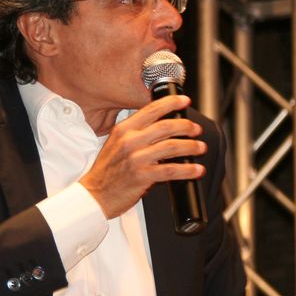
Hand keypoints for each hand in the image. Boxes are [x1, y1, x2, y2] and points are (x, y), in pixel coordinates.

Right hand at [79, 95, 205, 218]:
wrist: (95, 195)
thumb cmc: (107, 171)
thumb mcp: (116, 144)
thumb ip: (135, 133)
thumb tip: (162, 126)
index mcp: (123, 130)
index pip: (151, 110)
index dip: (171, 103)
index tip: (184, 100)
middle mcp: (129, 141)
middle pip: (166, 126)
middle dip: (186, 126)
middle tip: (196, 129)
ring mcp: (136, 158)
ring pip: (171, 147)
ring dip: (191, 146)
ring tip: (200, 147)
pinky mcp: (142, 176)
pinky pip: (171, 170)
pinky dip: (187, 170)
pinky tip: (196, 170)